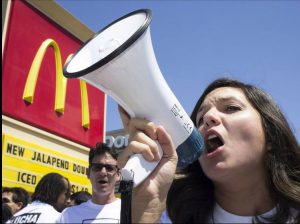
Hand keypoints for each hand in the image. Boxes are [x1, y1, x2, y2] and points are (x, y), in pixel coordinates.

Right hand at [117, 106, 177, 222]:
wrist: (155, 194)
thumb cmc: (162, 177)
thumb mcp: (171, 155)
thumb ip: (167, 140)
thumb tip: (159, 127)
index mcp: (147, 142)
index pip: (136, 126)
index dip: (128, 115)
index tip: (122, 106)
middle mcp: (136, 143)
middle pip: (136, 123)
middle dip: (148, 125)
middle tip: (155, 134)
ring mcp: (130, 150)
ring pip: (137, 134)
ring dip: (151, 145)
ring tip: (155, 157)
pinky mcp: (125, 157)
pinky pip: (134, 144)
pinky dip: (145, 150)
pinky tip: (149, 160)